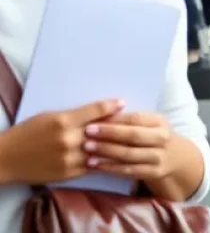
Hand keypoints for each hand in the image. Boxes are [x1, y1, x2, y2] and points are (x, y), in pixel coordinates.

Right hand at [0, 99, 123, 185]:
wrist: (7, 158)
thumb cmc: (29, 132)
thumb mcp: (51, 116)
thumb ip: (75, 115)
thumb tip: (98, 112)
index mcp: (64, 121)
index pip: (96, 111)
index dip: (112, 106)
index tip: (124, 102)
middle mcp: (69, 139)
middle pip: (103, 131)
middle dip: (118, 125)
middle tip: (133, 121)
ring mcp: (69, 158)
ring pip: (100, 150)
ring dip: (114, 144)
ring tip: (128, 139)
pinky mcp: (67, 173)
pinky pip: (92, 166)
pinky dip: (103, 160)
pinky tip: (113, 156)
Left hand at [82, 112, 173, 181]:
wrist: (174, 158)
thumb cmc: (153, 137)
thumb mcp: (148, 125)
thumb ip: (129, 121)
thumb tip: (102, 115)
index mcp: (159, 121)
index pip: (135, 119)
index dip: (113, 121)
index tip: (92, 122)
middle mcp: (162, 137)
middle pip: (133, 135)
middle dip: (108, 135)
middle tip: (87, 135)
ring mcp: (158, 156)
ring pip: (129, 154)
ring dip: (107, 152)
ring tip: (88, 151)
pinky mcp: (154, 172)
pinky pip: (129, 170)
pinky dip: (111, 168)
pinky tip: (96, 166)